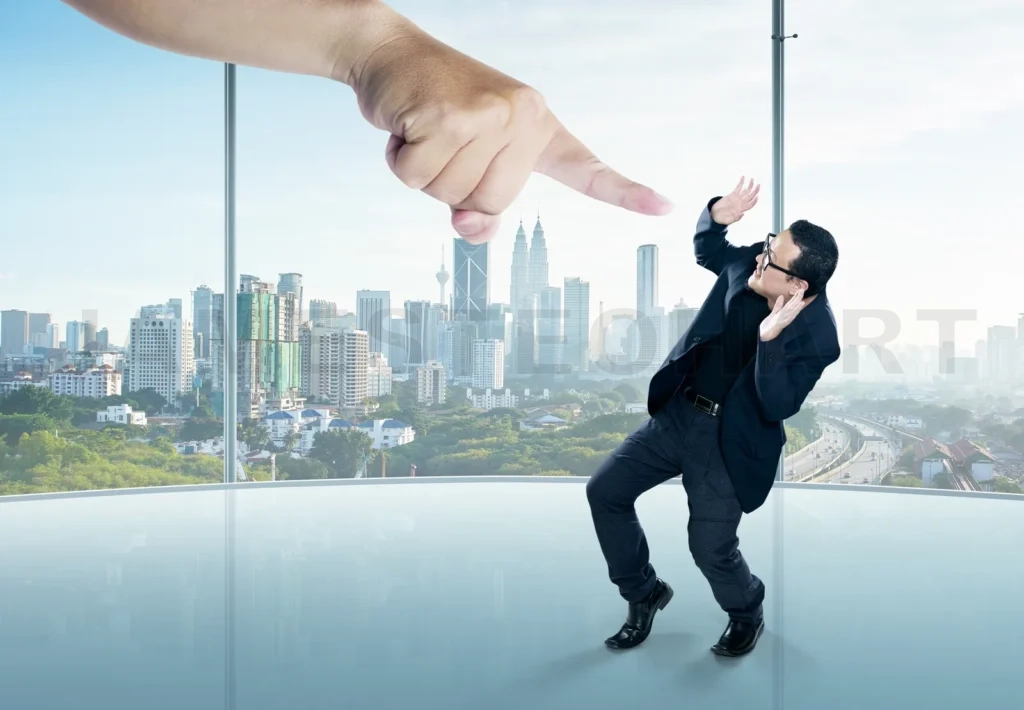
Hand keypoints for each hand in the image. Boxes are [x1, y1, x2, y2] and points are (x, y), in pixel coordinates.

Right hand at [349, 22, 672, 242]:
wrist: (390, 54)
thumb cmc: (434, 112)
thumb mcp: (465, 160)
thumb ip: (477, 206)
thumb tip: (473, 229)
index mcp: (537, 128)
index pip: (585, 168)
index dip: (623, 192)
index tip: (664, 207)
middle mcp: (523, 118)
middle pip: (490, 204)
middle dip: (453, 187)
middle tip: (442, 141)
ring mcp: (489, 115)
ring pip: (450, 195)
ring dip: (422, 171)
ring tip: (423, 129)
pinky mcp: (449, 115)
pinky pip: (417, 177)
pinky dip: (400, 159)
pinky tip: (404, 125)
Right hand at [710, 176, 759, 225]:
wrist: (714, 214)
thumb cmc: (722, 218)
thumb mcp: (728, 220)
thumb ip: (736, 218)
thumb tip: (742, 214)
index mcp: (741, 209)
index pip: (750, 204)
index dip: (754, 201)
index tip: (757, 196)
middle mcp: (740, 203)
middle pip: (750, 196)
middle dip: (755, 191)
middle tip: (758, 185)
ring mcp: (737, 198)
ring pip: (745, 191)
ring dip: (750, 185)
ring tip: (752, 179)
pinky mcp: (732, 195)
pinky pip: (738, 188)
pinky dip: (741, 183)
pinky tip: (743, 178)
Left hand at [759, 289, 806, 341]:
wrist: (763, 335)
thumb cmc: (769, 325)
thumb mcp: (773, 313)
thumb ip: (778, 306)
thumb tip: (781, 296)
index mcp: (783, 314)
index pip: (790, 304)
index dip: (795, 297)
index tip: (800, 290)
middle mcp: (784, 317)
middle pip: (792, 307)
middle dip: (797, 299)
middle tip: (802, 290)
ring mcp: (783, 321)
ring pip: (791, 313)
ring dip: (796, 308)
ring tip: (802, 301)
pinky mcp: (779, 326)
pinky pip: (786, 320)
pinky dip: (790, 316)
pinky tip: (792, 314)